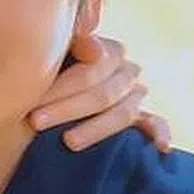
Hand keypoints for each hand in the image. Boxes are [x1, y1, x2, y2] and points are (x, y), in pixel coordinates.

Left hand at [28, 35, 170, 152]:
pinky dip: (160, 134)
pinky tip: (161, 147)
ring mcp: (136, 95)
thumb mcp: (54, 54)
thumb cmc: (47, 68)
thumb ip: (74, 45)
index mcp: (109, 51)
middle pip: (102, 95)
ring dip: (94, 129)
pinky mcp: (142, 117)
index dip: (60, 88)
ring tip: (68, 142)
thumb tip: (95, 50)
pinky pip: (155, 124)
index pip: (90, 72)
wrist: (48, 84)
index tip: (32, 102)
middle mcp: (127, 71)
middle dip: (66, 109)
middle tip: (35, 122)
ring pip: (121, 114)